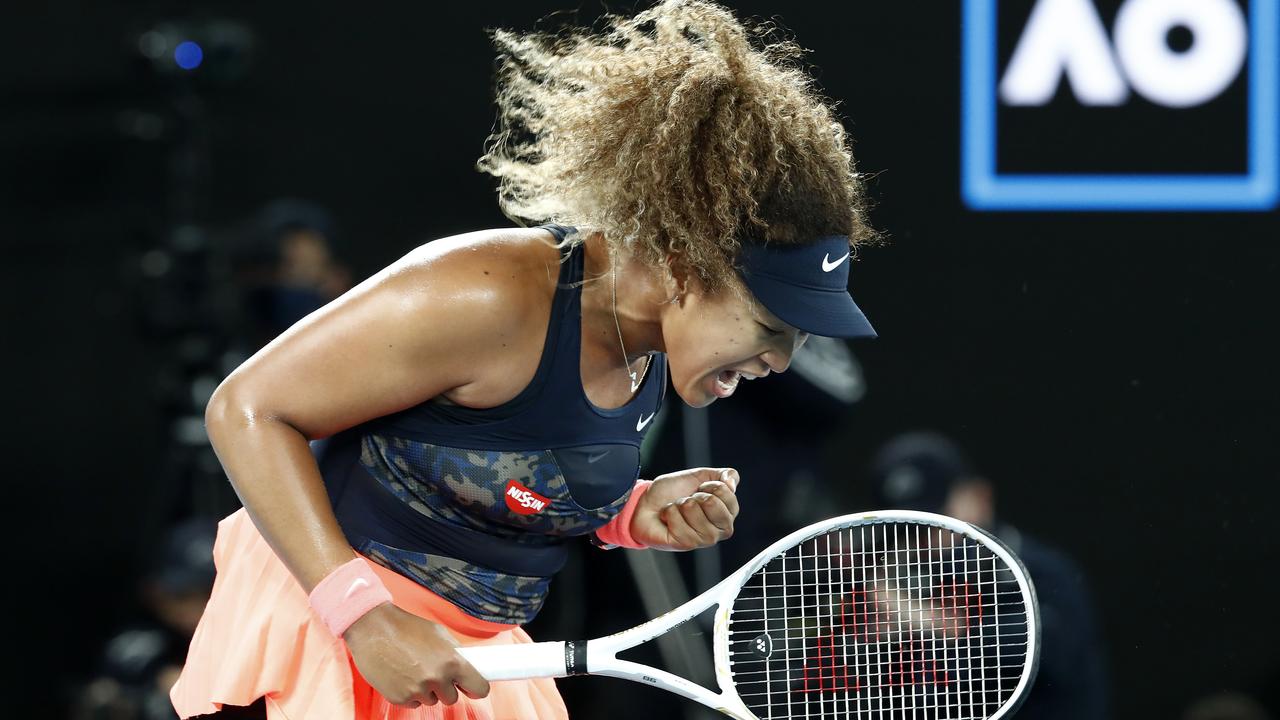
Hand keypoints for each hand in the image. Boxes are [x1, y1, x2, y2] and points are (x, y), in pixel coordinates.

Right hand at [342, 603, 489, 706]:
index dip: (476, 688)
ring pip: (432, 700)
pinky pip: (413, 702)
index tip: (471, 687)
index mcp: (452, 661)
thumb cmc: (405, 627)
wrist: (372, 629)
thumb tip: (468, 665)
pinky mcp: (400, 698)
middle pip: (452, 698)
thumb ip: (454, 653)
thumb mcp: (438, 634)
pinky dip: (409, 693)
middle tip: (432, 670)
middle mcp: (437, 679)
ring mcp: (417, 691)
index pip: (479, 688)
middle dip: (446, 687)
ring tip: (412, 669)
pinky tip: (401, 675)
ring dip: (426, 690)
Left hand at [630, 467, 739, 550]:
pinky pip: (677, 518)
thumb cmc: (674, 492)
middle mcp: (720, 530)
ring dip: (679, 504)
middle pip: (712, 502)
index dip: (709, 485)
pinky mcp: (687, 544)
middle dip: (695, 495)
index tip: (700, 490)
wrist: (648, 504)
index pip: (727, 493)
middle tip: (688, 501)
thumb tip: (732, 485)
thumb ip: (725, 475)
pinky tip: (668, 519)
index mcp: (727, 513)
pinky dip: (668, 512)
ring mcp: (704, 539)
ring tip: (678, 510)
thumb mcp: (702, 476)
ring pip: (692, 509)